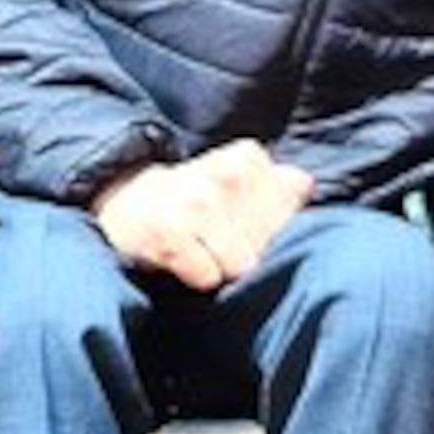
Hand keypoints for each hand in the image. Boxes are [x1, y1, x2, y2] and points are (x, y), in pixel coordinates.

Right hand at [91, 140, 314, 289]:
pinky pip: (207, 276)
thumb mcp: (241, 181)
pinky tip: (184, 259)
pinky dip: (199, 276)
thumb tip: (305, 185)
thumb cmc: (197, 200)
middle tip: (224, 242)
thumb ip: (283, 186)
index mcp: (248, 158)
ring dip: (224, 266)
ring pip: (240, 264)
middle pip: (267, 244)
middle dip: (250, 252)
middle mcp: (225, 175)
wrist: (127, 204)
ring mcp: (196, 202)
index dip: (272, 232)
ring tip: (206, 250)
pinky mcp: (168, 233)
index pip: (288, 215)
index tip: (247, 226)